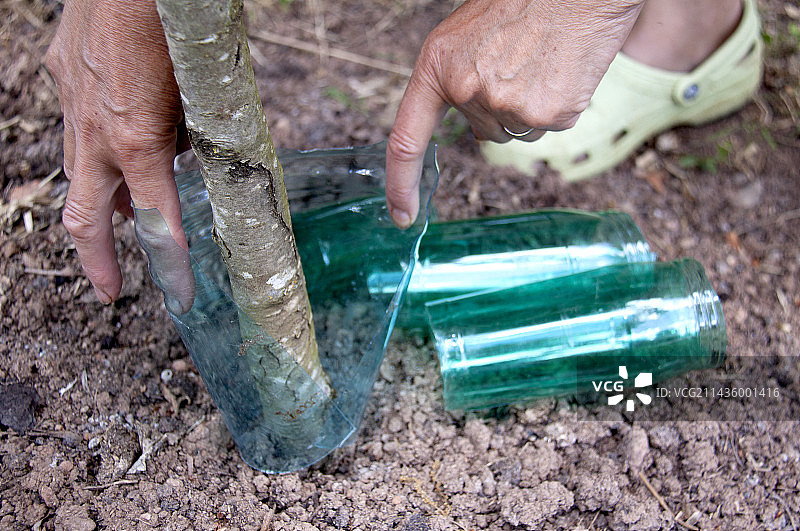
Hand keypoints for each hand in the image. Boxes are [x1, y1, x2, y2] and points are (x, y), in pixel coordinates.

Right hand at [46, 0, 190, 305]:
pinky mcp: (63, 73)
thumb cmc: (177, 23)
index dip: (169, 263)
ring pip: (78, 170)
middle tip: (113, 290)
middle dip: (99, 260)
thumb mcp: (200, 91)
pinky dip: (97, 151)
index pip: (156, 221)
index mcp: (137, 139)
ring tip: (126, 218)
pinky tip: (117, 148)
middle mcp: (96, 130)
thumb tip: (185, 158)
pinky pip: (77, 127)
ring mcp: (73, 102)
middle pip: (86, 216)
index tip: (179, 292)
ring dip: (102, 203)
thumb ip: (192, 133)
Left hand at [385, 0, 642, 227]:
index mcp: (437, 67)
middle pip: (484, 130)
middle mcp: (468, 92)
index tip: (401, 215)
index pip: (406, 140)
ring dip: (529, 106)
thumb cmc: (521, 0)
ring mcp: (509, 106)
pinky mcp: (549, 114)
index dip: (400, 184)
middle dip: (500, 108)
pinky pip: (548, 126)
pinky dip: (556, 104)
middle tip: (520, 62)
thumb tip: (477, 127)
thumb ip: (456, 80)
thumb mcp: (466, 35)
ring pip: (517, 130)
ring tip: (543, 59)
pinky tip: (562, 68)